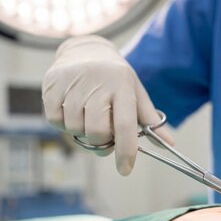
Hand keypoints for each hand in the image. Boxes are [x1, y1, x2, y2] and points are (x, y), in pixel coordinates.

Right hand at [42, 36, 173, 175]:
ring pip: (75, 129)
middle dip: (101, 142)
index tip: (125, 169)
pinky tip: (70, 108)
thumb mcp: (135, 93)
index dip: (126, 151)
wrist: (85, 50)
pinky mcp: (52, 85)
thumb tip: (169, 144)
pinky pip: (55, 121)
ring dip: (81, 131)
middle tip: (103, 135)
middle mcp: (98, 82)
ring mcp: (73, 83)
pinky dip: (63, 123)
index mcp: (122, 86)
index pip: (125, 125)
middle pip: (97, 132)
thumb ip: (149, 120)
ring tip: (87, 115)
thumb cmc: (116, 79)